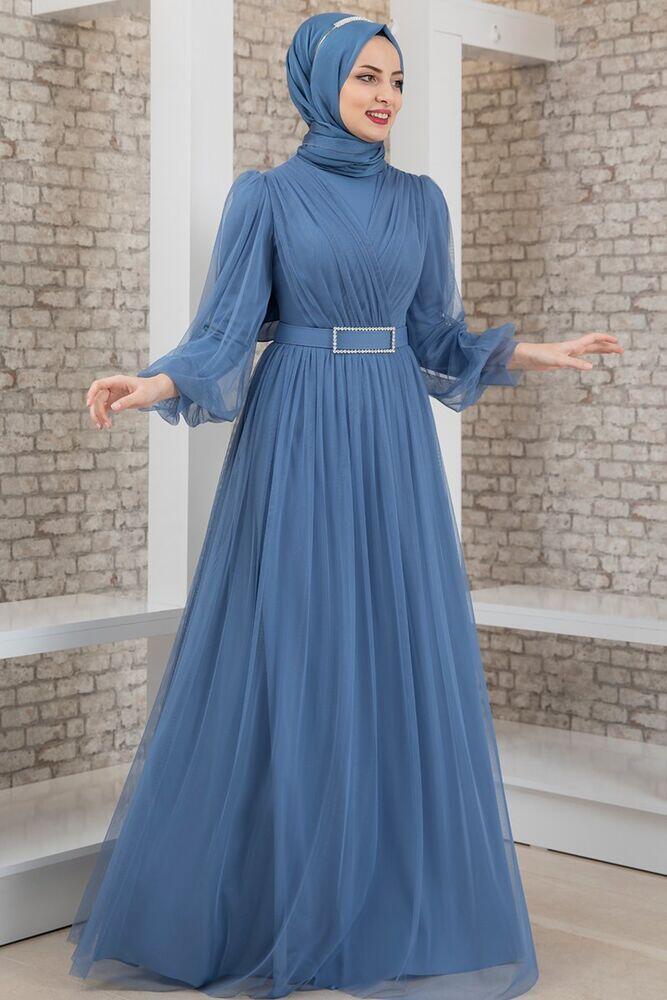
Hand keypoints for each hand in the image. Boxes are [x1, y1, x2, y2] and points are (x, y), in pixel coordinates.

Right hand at [85, 373, 177, 428]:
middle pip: (98, 398)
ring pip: (99, 405)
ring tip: (104, 427)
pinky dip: (103, 417)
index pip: (98, 384)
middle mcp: (112, 387)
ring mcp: (113, 395)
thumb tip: (113, 408)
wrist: (156, 391)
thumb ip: (127, 401)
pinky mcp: (115, 402)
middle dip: (98, 411)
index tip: (89, 404)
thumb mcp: (141, 396)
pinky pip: (104, 409)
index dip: (91, 393)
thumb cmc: (150, 390)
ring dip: (99, 416)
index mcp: (117, 381)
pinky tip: (105, 425)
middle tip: (104, 424)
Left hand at [507, 332, 623, 371]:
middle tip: (621, 351)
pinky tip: (589, 363)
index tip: (617, 342)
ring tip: (612, 353)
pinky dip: (587, 360)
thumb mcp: (559, 361)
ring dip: (601, 351)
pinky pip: (580, 358)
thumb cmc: (540, 356)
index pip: (593, 338)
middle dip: (608, 347)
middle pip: (595, 345)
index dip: (605, 339)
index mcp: (573, 345)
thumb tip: (591, 367)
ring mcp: (568, 354)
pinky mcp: (562, 360)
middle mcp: (572, 348)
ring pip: (589, 351)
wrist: (527, 357)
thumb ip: (575, 364)